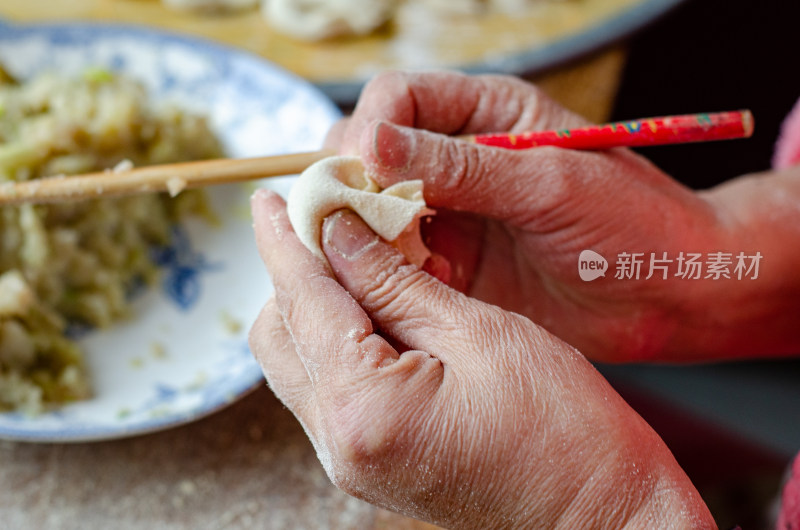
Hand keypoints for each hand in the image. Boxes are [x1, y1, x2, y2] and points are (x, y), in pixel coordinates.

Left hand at [249, 190, 713, 528]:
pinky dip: (339, 339)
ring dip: (317, 303)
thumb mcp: (479, 331)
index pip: (302, 301)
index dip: (283, 241)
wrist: (600, 515)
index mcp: (364, 409)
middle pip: (280, 335)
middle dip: (295, 271)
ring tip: (358, 256)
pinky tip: (378, 305)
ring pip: (298, 361)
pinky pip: (328, 387)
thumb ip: (395, 281)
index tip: (270, 198)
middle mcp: (340, 443)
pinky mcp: (370, 460)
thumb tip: (340, 233)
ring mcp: (351, 459)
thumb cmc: (564, 429)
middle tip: (327, 221)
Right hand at [327, 71, 799, 361]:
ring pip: (373, 211)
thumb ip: (461, 167)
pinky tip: (409, 286)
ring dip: (367, 233)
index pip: (398, 99)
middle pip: (371, 153)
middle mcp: (457, 160)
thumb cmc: (628, 219)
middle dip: (355, 183)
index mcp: (486, 115)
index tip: (364, 170)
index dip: (372, 128)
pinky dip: (387, 272)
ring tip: (384, 258)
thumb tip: (370, 142)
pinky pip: (395, 261)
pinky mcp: (451, 264)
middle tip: (358, 220)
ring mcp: (451, 214)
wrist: (665, 293)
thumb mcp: (547, 182)